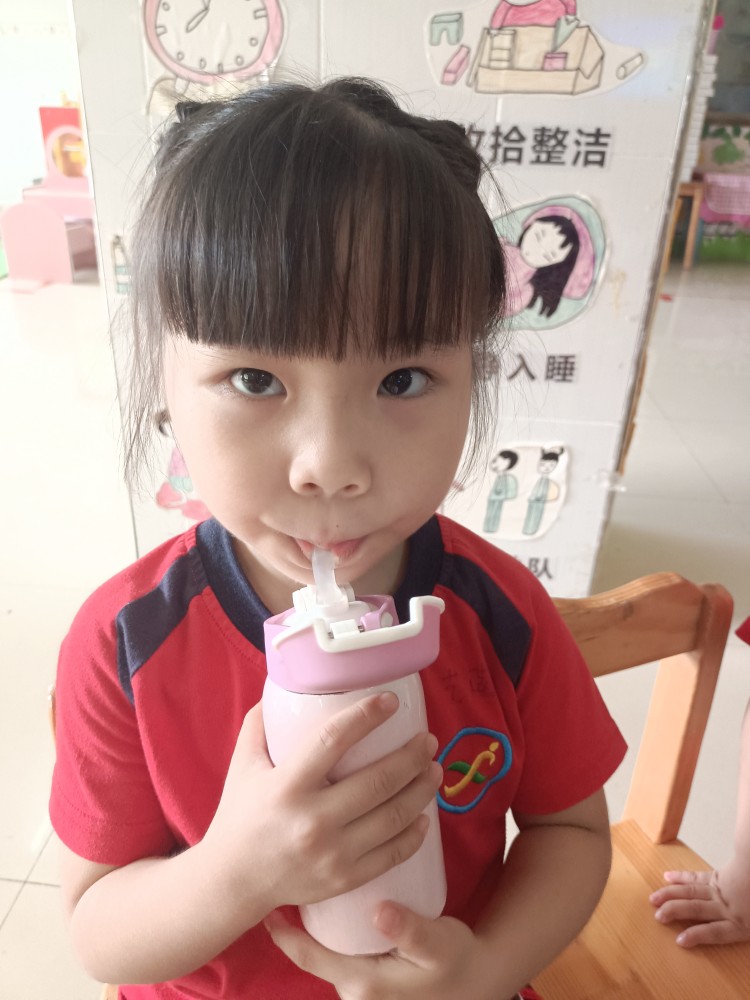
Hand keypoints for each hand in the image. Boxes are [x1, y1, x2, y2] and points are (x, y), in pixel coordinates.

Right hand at [201, 694, 442, 921]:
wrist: (233, 880)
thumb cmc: (240, 815)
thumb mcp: (243, 764)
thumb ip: (261, 724)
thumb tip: (287, 686)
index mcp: (286, 785)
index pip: (333, 740)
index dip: (367, 716)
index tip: (391, 701)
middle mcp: (312, 820)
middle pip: (378, 781)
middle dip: (412, 756)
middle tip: (427, 740)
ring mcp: (332, 854)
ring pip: (393, 817)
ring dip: (422, 790)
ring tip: (433, 770)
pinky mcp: (344, 879)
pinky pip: (392, 855)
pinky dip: (414, 833)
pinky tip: (423, 815)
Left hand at [264, 902, 505, 999]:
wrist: (480, 982)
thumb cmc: (458, 963)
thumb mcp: (439, 944)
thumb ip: (411, 929)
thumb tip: (379, 912)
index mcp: (362, 985)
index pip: (309, 957)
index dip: (284, 934)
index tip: (266, 906)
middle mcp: (355, 992)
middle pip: (313, 955)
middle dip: (295, 927)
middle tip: (286, 884)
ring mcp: (363, 989)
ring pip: (327, 954)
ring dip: (315, 930)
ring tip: (305, 890)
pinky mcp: (372, 982)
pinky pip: (342, 956)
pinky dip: (333, 936)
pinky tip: (335, 909)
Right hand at [649, 861, 749, 946]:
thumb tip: (748, 924)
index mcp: (742, 922)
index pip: (717, 932)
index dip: (698, 936)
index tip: (681, 940)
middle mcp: (727, 907)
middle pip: (697, 909)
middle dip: (675, 912)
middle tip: (658, 915)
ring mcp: (721, 890)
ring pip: (692, 892)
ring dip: (671, 894)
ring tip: (654, 898)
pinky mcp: (719, 876)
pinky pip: (697, 877)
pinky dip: (681, 877)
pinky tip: (667, 877)